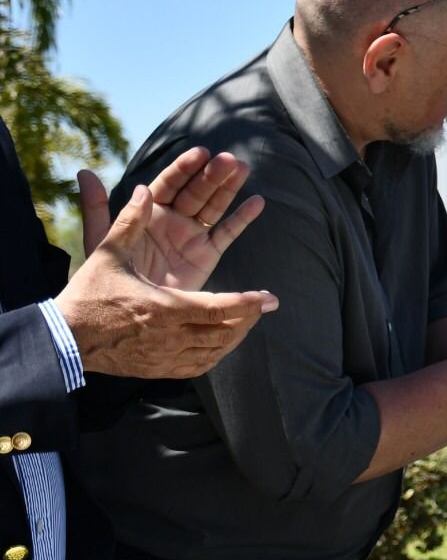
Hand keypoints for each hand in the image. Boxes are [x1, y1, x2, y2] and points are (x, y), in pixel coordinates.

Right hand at [55, 183, 278, 377]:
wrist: (63, 339)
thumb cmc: (87, 294)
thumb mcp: (107, 255)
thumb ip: (129, 222)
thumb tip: (144, 189)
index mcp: (164, 307)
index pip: (218, 307)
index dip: (247, 303)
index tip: (269, 298)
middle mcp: (169, 336)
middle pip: (224, 332)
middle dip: (249, 318)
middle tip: (265, 306)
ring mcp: (165, 357)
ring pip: (215, 351)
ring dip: (236, 336)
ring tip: (249, 321)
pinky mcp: (158, 370)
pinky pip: (198, 366)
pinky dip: (216, 354)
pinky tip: (222, 344)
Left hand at [81, 146, 265, 292]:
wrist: (132, 315)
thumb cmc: (111, 279)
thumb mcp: (101, 242)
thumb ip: (96, 208)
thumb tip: (85, 173)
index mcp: (148, 212)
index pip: (169, 184)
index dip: (184, 168)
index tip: (201, 153)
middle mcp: (172, 219)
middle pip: (195, 192)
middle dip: (212, 175)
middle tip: (229, 159)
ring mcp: (191, 236)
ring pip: (214, 206)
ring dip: (228, 188)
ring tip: (243, 168)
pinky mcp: (207, 255)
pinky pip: (227, 233)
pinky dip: (242, 218)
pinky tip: (257, 202)